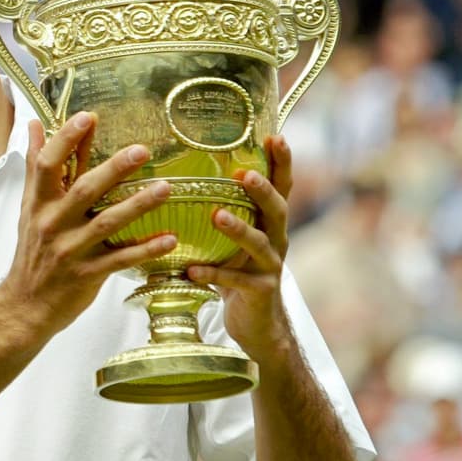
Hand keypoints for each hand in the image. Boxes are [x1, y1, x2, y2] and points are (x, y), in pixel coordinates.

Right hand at [0, 112, 176, 340]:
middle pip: (84, 190)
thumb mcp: (28, 206)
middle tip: (141, 150)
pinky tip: (169, 239)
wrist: (25, 304)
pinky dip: (145, 249)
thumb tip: (36, 124)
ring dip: (138, 205)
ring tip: (166, 188)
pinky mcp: (88, 274)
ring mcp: (71, 250)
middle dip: (113, 169)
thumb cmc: (31, 251)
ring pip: (107, 223)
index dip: (66, 139)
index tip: (88, 117)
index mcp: (39, 203)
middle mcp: (53, 223)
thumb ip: (35, 165)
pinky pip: (121, 259)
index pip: (48, 164)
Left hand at [186, 135, 293, 358]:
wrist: (257, 324)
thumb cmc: (237, 273)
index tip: (276, 136)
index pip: (281, 186)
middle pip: (277, 209)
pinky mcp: (260, 292)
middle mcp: (276, 240)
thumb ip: (219, 212)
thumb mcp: (232, 240)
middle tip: (244, 175)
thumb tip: (179, 176)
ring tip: (217, 216)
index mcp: (269, 223)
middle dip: (262, 191)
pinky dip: (214, 275)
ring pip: (259, 243)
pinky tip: (191, 271)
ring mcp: (270, 267)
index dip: (281, 162)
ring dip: (238, 229)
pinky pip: (236, 281)